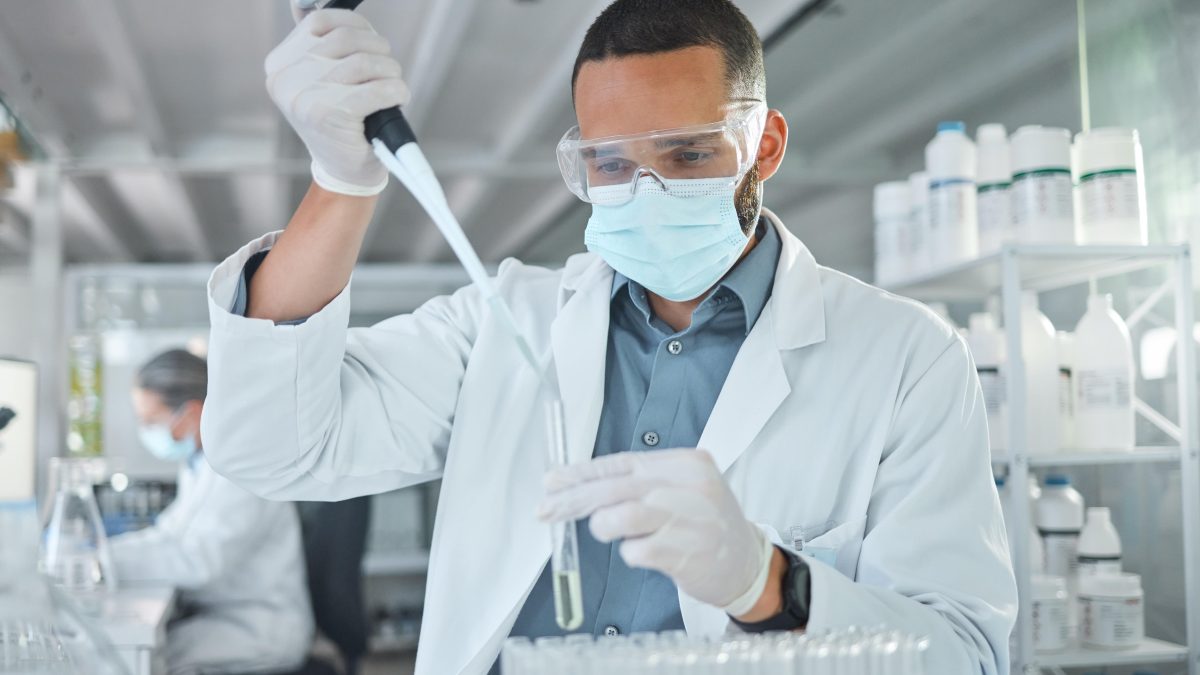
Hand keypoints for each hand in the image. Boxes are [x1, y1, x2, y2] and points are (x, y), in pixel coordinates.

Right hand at [266, 8, 409, 195]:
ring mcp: (307, 97)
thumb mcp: (319, 80)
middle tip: (386, 69)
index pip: (319, 21)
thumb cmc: (338, 122)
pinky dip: (396, 92)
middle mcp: (287, 79)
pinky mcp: (331, 115)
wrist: (344, 171)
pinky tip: (396, 100)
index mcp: (280, 65)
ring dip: (391, 72)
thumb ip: (315, 44)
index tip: (370, 41)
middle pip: (347, 38)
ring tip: (392, 86)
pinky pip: (378, 88)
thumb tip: (304, 3)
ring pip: (366, 61)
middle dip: (378, 50)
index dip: (356, 24)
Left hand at [538, 449, 773, 613]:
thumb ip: (640, 484)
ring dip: (604, 526)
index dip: (582, 472)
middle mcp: (689, 486)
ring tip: (606, 532)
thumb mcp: (682, 489)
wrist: (748, 564)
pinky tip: (643, 553)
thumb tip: (579, 486)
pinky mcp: (686, 552)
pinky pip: (638, 550)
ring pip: (623, 515)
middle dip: (575, 499)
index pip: (622, 462)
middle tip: (547, 509)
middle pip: (617, 487)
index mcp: (686, 462)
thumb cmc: (706, 525)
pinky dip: (631, 553)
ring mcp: (690, 519)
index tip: (552, 481)